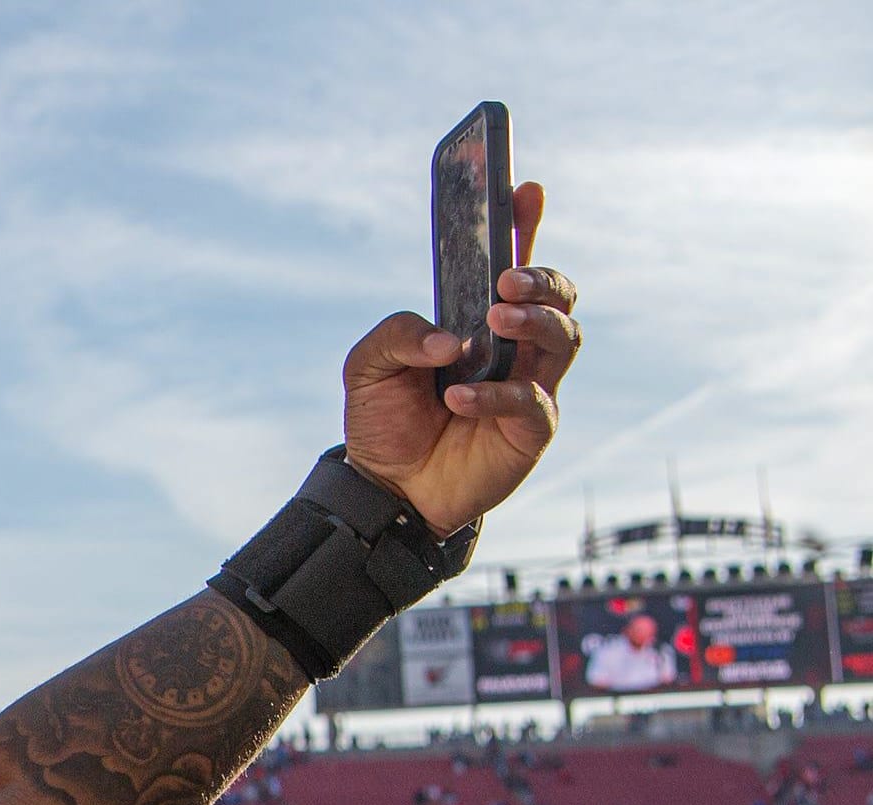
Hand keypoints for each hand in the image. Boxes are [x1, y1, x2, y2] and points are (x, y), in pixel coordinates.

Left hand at [342, 181, 580, 537]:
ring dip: (534, 320)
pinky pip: (531, 400)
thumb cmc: (385, 419)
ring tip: (495, 320)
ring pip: (564, 337)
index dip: (522, 225)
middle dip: (542, 278)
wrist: (385, 489)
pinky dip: (496, 394)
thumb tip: (450, 340)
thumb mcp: (366, 367)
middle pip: (557, 295)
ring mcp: (529, 383)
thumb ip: (398, 336)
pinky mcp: (532, 428)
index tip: (525, 189)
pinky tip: (457, 398)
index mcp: (477, 320)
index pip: (511, 265)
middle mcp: (514, 345)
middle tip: (507, 281)